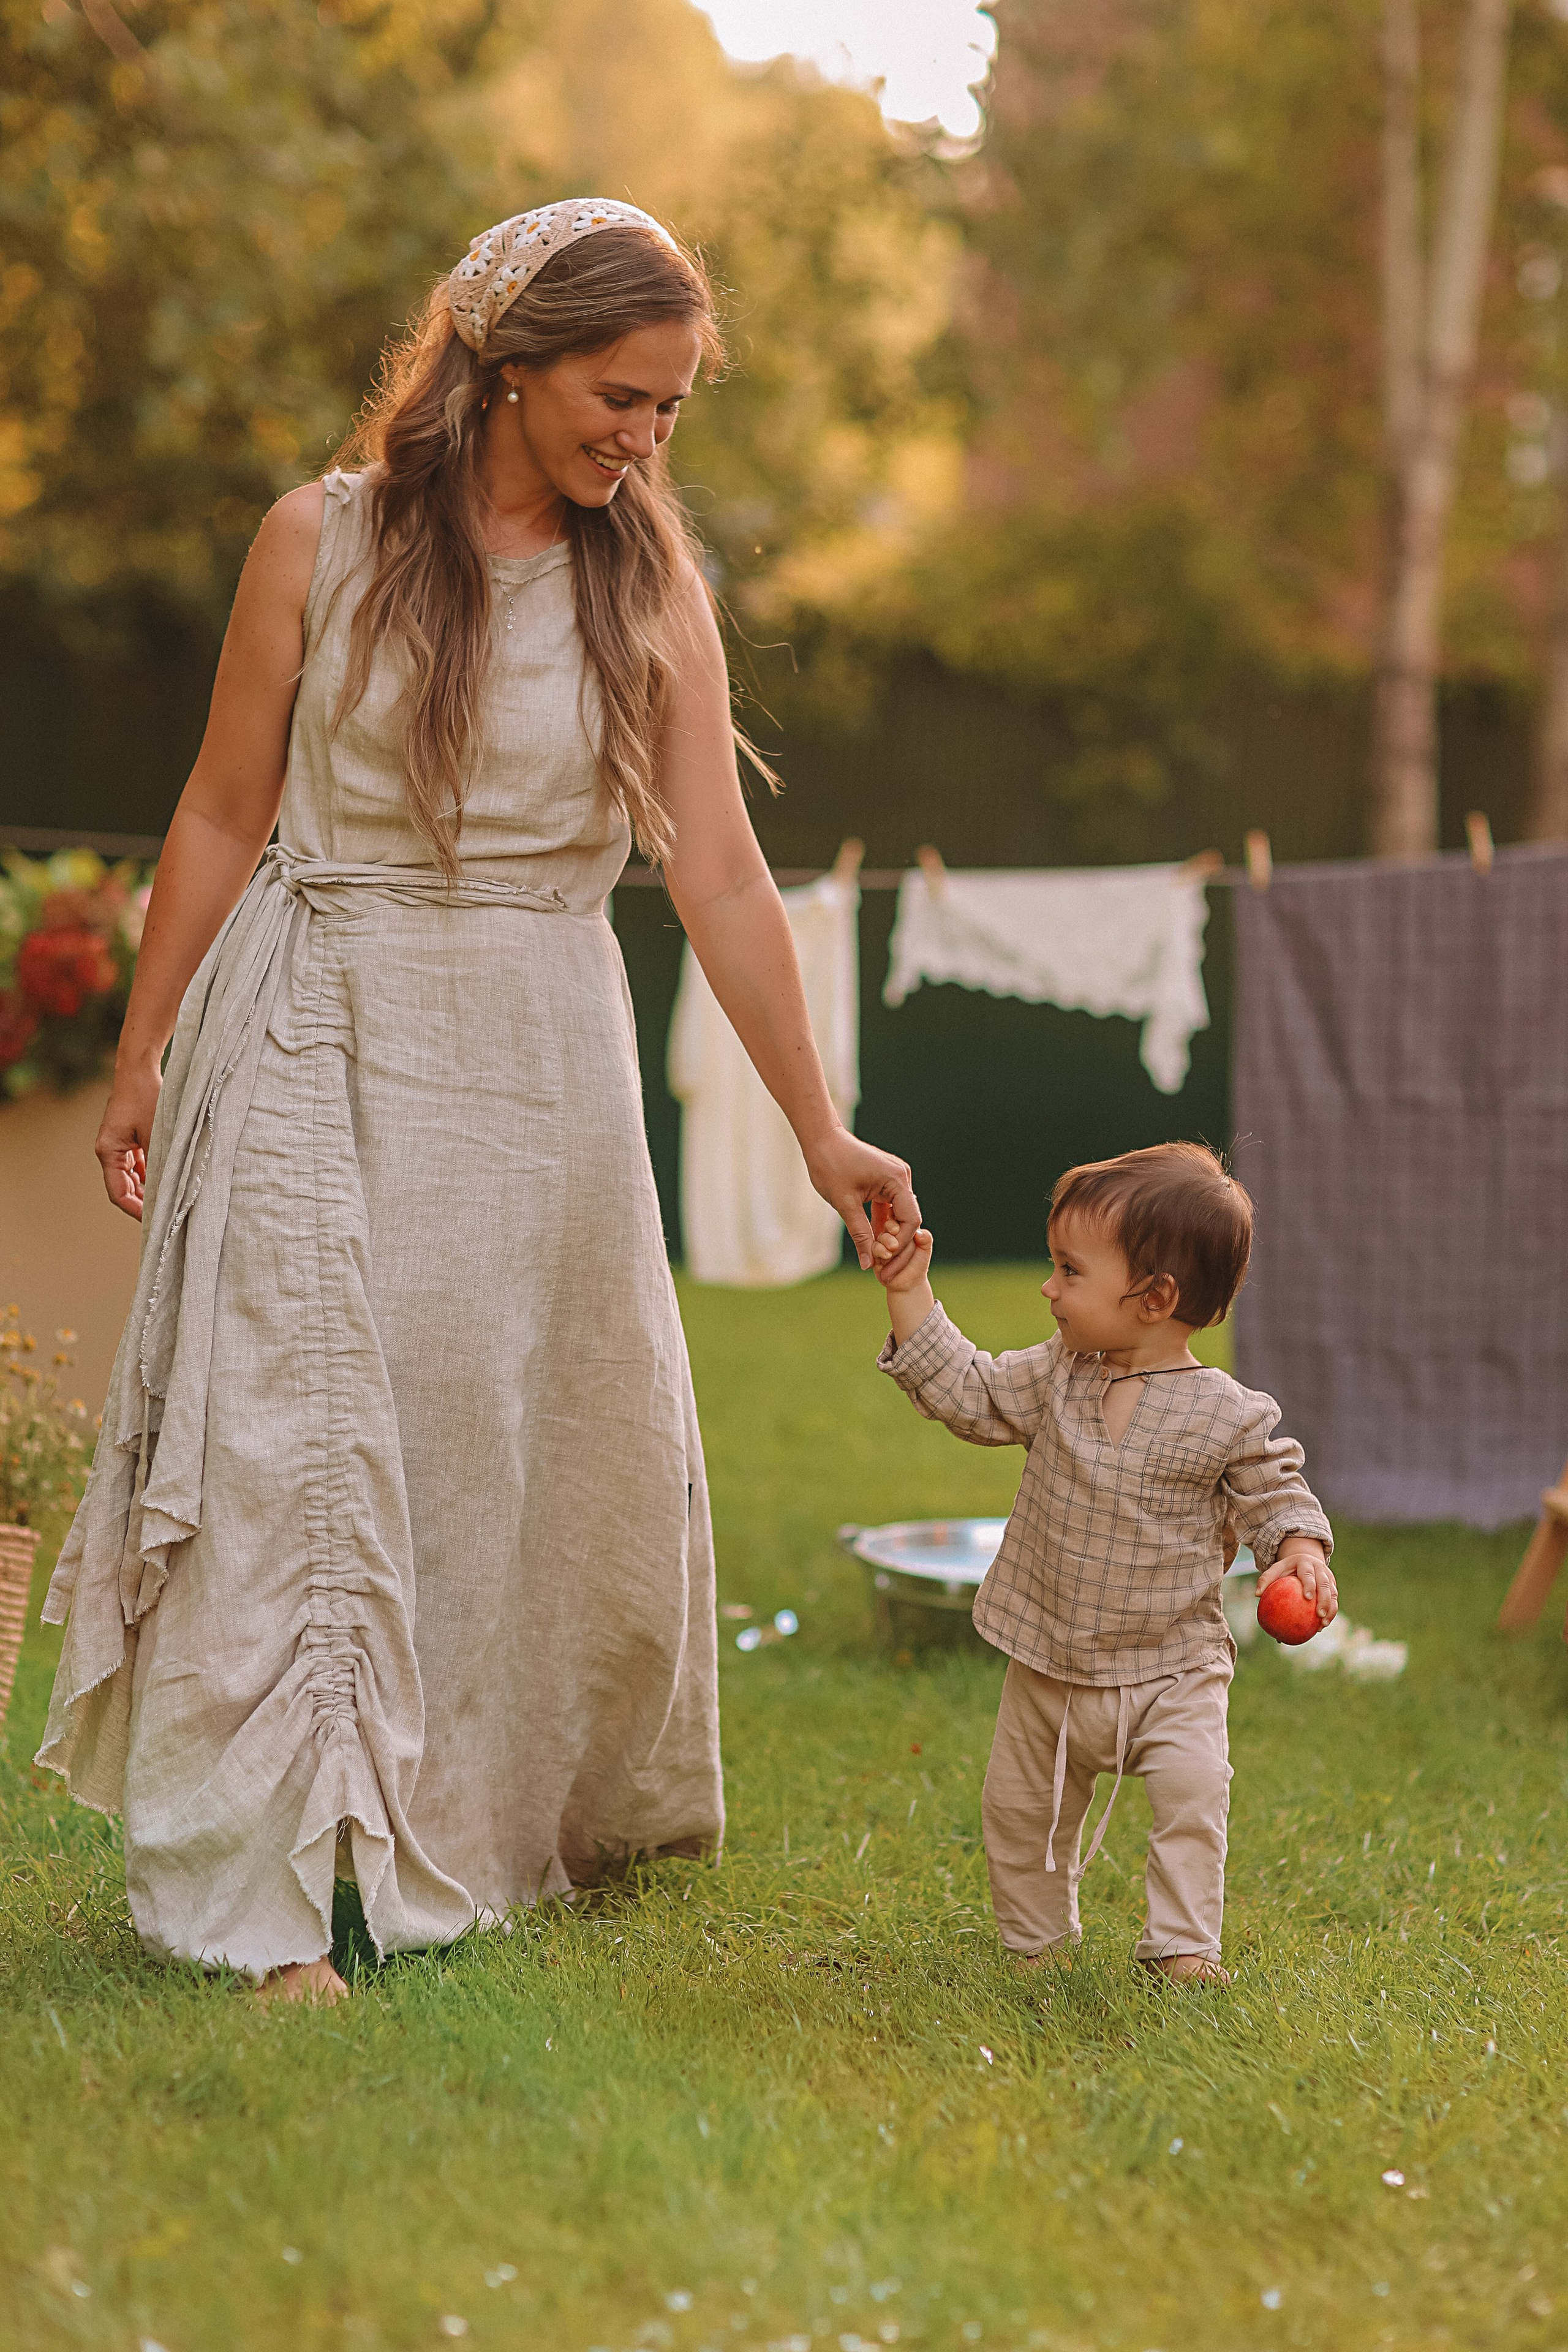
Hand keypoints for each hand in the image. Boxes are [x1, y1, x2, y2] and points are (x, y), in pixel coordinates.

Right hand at [96, 1059, 161, 1221]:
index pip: (118, 1193)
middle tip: (167, 1216)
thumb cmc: (147, 1097)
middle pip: (124, 1188)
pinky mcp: (129, 1138)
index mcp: (108, 1151)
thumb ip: (160, 1162)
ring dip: (149, 1189)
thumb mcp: (157, 1133)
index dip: (136, 1211)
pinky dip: (150, 1175)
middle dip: (144, 1203)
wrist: (140, 1069)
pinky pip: (138, 1165)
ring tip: (170, 1202)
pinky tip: (167, 1182)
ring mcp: (118, 1145)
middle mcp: (109, 1151)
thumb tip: (171, 1190)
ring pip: (132, 1178)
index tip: (156, 1221)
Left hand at [803, 1128, 918, 1271]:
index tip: (884, 1260)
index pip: (910, 1220)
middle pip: (907, 1218)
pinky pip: (889, 1206)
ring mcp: (894, 1177)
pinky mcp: (885, 1180)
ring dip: (887, 1233)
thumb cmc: (830, 1165)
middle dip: (894, 1242)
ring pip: (898, 1214)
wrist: (820, 1139)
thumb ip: (860, 1234)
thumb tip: (868, 1264)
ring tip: (874, 1253)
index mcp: (896, 1179)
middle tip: (879, 1262)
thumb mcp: (845, 1204)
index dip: (899, 1244)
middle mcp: (901, 1177)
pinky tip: (871, 1239)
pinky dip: (881, 1222)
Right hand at [873, 1222, 933, 1296]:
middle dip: (891, 1229)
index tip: (899, 1229)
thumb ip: (926, 1239)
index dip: (899, 1222)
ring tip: (891, 1249)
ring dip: (885, 1240)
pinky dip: (878, 1250)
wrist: (907, 1284)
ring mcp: (882, 1241)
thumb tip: (920, 1233)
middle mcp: (892, 1233)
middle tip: (895, 1238)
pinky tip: (885, 1255)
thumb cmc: (917, 1264)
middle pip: (889, 1224)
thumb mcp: (925, 1251)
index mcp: (905, 1227)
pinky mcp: (874, 1251)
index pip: (901, 1217)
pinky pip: (872, 1246)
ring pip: (880, 1234)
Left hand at [1258, 1541, 1336, 1626]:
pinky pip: (1334, 1600)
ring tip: (1323, 1624)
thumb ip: (1266, 1579)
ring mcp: (1328, 1577)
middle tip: (1319, 1614)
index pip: (1308, 1574)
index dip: (1310, 1585)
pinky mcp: (1333, 1585)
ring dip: (1331, 1609)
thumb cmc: (1286, 1568)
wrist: (1304, 1560)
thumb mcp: (1276, 1569)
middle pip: (1325, 1585)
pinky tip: (1322, 1625)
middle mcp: (1320, 1569)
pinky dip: (1330, 1612)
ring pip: (1333, 1593)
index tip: (1308, 1597)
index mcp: (1305, 1563)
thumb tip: (1257, 1594)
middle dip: (1324, 1600)